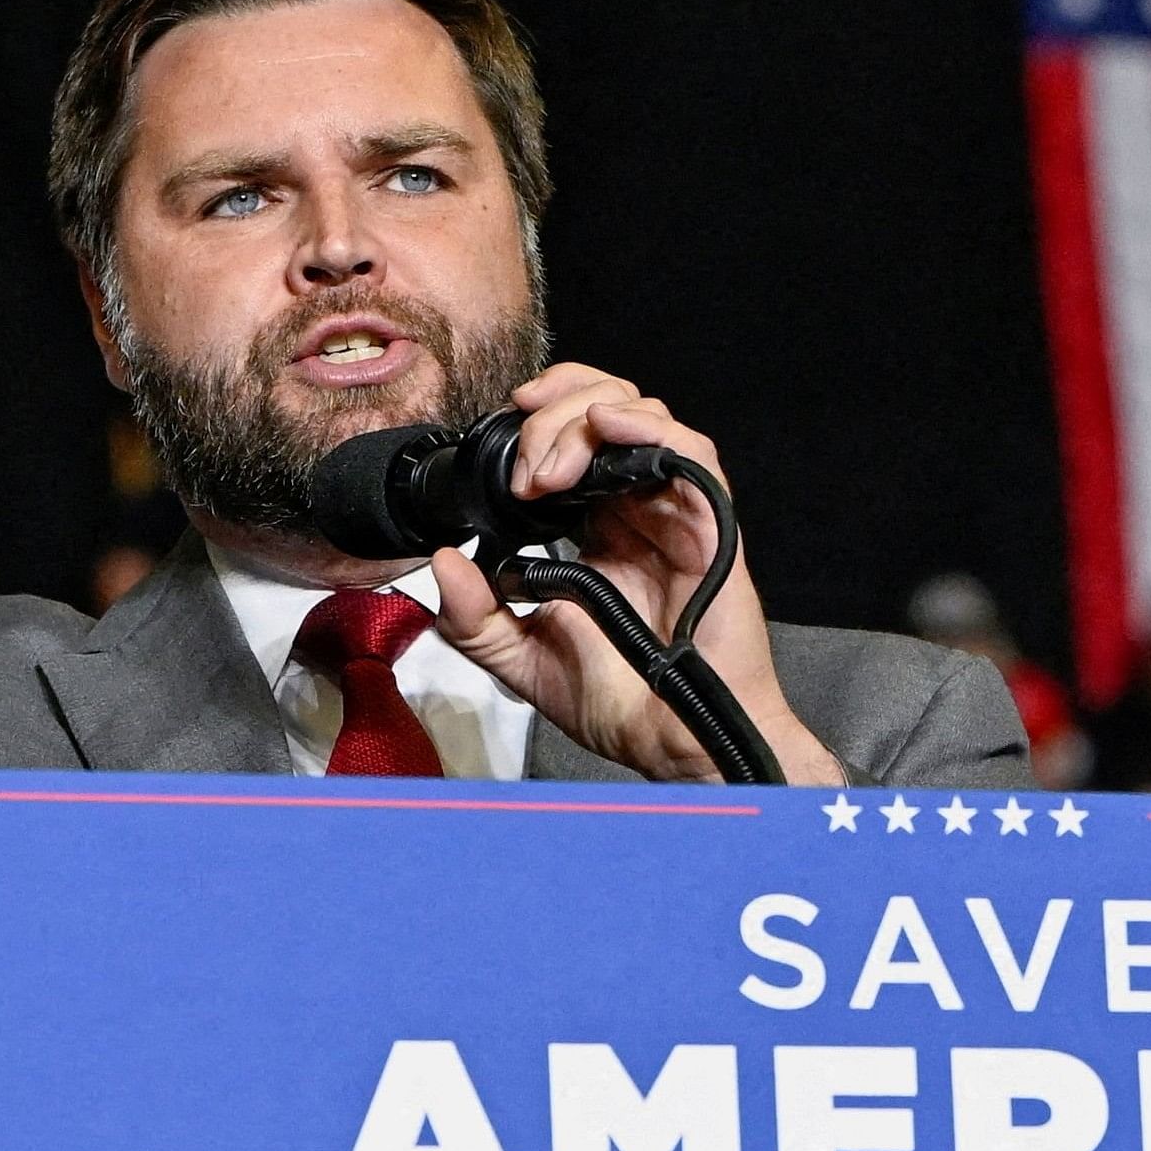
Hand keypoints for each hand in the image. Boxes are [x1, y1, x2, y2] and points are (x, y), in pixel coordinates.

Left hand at [430, 366, 843, 786]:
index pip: (573, 438)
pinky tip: (604, 427)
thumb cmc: (617, 705)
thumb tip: (441, 562)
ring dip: (583, 420)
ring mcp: (674, 512)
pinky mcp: (709, 523)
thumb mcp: (520, 660)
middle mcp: (636, 509)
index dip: (537, 416)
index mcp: (597, 528)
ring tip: (548, 472)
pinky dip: (646, 425)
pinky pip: (692, 451)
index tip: (496, 433)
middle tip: (523, 467)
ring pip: (640, 416)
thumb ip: (474, 618)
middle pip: (603, 408)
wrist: (672, 743)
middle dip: (552, 413)